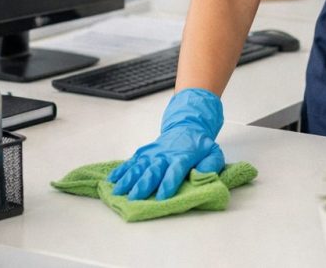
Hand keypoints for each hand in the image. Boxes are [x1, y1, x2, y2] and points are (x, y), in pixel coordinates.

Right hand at [108, 88, 224, 200]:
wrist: (186, 127)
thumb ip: (210, 164)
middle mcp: (165, 155)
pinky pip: (131, 161)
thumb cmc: (200, 146)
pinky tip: (112, 179)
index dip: (168, 183)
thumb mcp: (213, 153)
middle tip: (134, 198)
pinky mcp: (144, 153)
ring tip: (117, 191)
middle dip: (143, 184)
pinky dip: (121, 170)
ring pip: (139, 166)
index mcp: (182, 157)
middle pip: (153, 170)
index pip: (175, 170)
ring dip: (128, 179)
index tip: (162, 196)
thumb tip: (202, 176)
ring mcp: (152, 153)